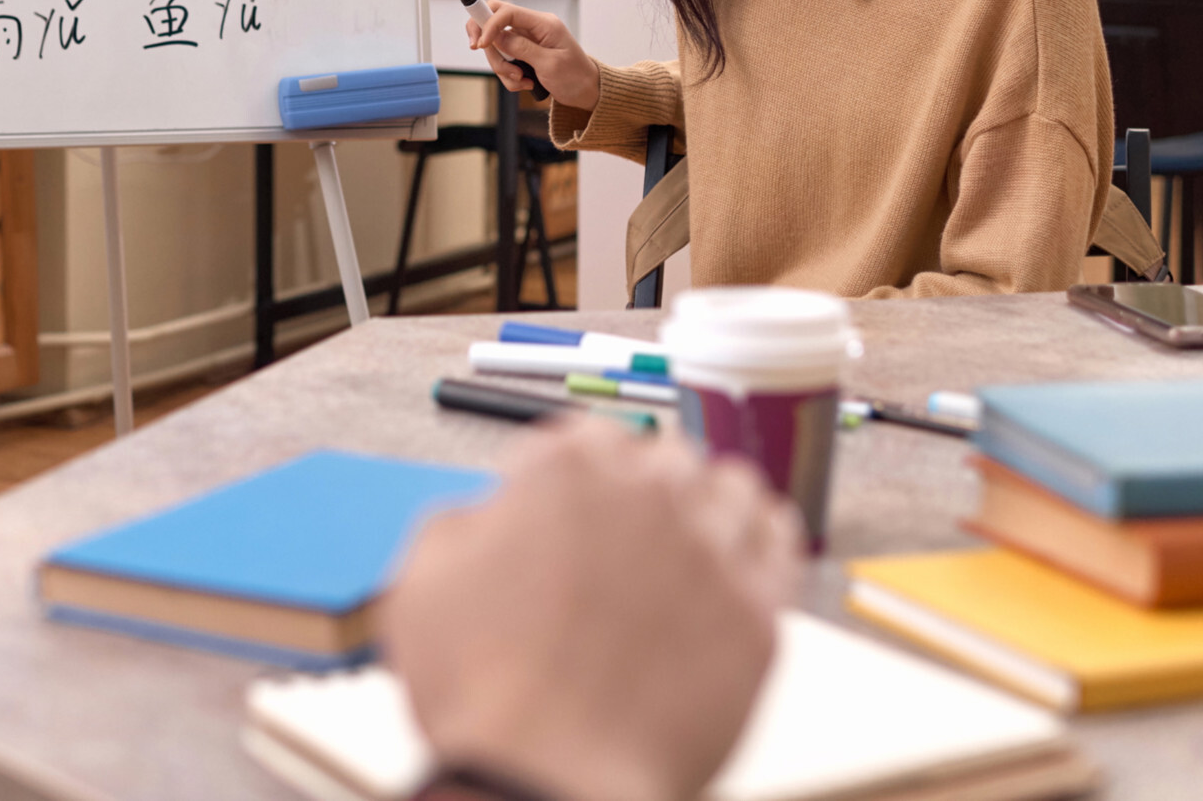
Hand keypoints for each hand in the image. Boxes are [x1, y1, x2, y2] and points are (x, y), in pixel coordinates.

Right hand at [381, 419, 801, 800]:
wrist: (549, 780)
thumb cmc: (483, 695)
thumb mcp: (423, 584)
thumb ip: (461, 525)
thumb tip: (489, 518)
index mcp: (566, 470)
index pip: (585, 435)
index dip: (573, 474)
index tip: (570, 505)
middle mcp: (648, 493)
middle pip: (664, 457)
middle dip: (642, 489)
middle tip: (625, 535)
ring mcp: (711, 548)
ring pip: (732, 486)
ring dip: (709, 503)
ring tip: (692, 540)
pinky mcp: (756, 609)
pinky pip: (780, 542)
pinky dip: (761, 540)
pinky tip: (741, 559)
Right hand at [464, 0, 599, 108]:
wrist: (588, 92)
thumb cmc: (576, 77)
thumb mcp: (549, 64)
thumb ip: (521, 48)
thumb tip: (496, 37)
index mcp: (543, 23)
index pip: (505, 11)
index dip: (488, 24)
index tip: (480, 44)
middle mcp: (532, 28)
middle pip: (494, 25)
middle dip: (492, 50)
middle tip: (503, 69)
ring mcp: (526, 40)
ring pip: (497, 48)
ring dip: (503, 68)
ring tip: (522, 80)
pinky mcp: (523, 53)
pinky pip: (504, 61)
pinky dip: (509, 76)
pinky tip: (526, 83)